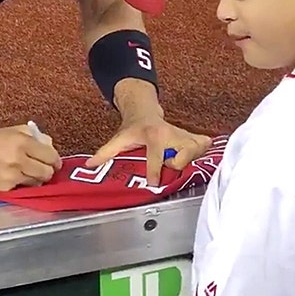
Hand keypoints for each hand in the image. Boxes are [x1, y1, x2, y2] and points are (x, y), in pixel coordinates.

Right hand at [0, 125, 62, 190]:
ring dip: (36, 179)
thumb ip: (35, 137)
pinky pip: (21, 188)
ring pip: (36, 183)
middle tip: (43, 170)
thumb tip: (50, 145)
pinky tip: (14, 177)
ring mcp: (12, 175)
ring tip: (28, 174)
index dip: (56, 161)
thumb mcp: (15, 131)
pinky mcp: (4, 188)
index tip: (55, 163)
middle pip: (47, 172)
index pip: (51, 156)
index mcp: (24, 142)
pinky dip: (21, 184)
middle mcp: (19, 159)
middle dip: (48, 172)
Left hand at [87, 112, 211, 186]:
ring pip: (197, 150)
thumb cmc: (133, 129)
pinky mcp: (193, 135)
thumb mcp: (119, 139)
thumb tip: (89, 165)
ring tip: (177, 160)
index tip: (154, 183)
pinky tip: (194, 156)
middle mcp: (172, 133)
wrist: (146, 112)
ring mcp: (184, 134)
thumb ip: (105, 153)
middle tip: (166, 165)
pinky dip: (202, 151)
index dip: (155, 171)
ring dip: (189, 158)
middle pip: (183, 155)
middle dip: (175, 164)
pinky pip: (204, 145)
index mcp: (154, 135)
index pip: (156, 156)